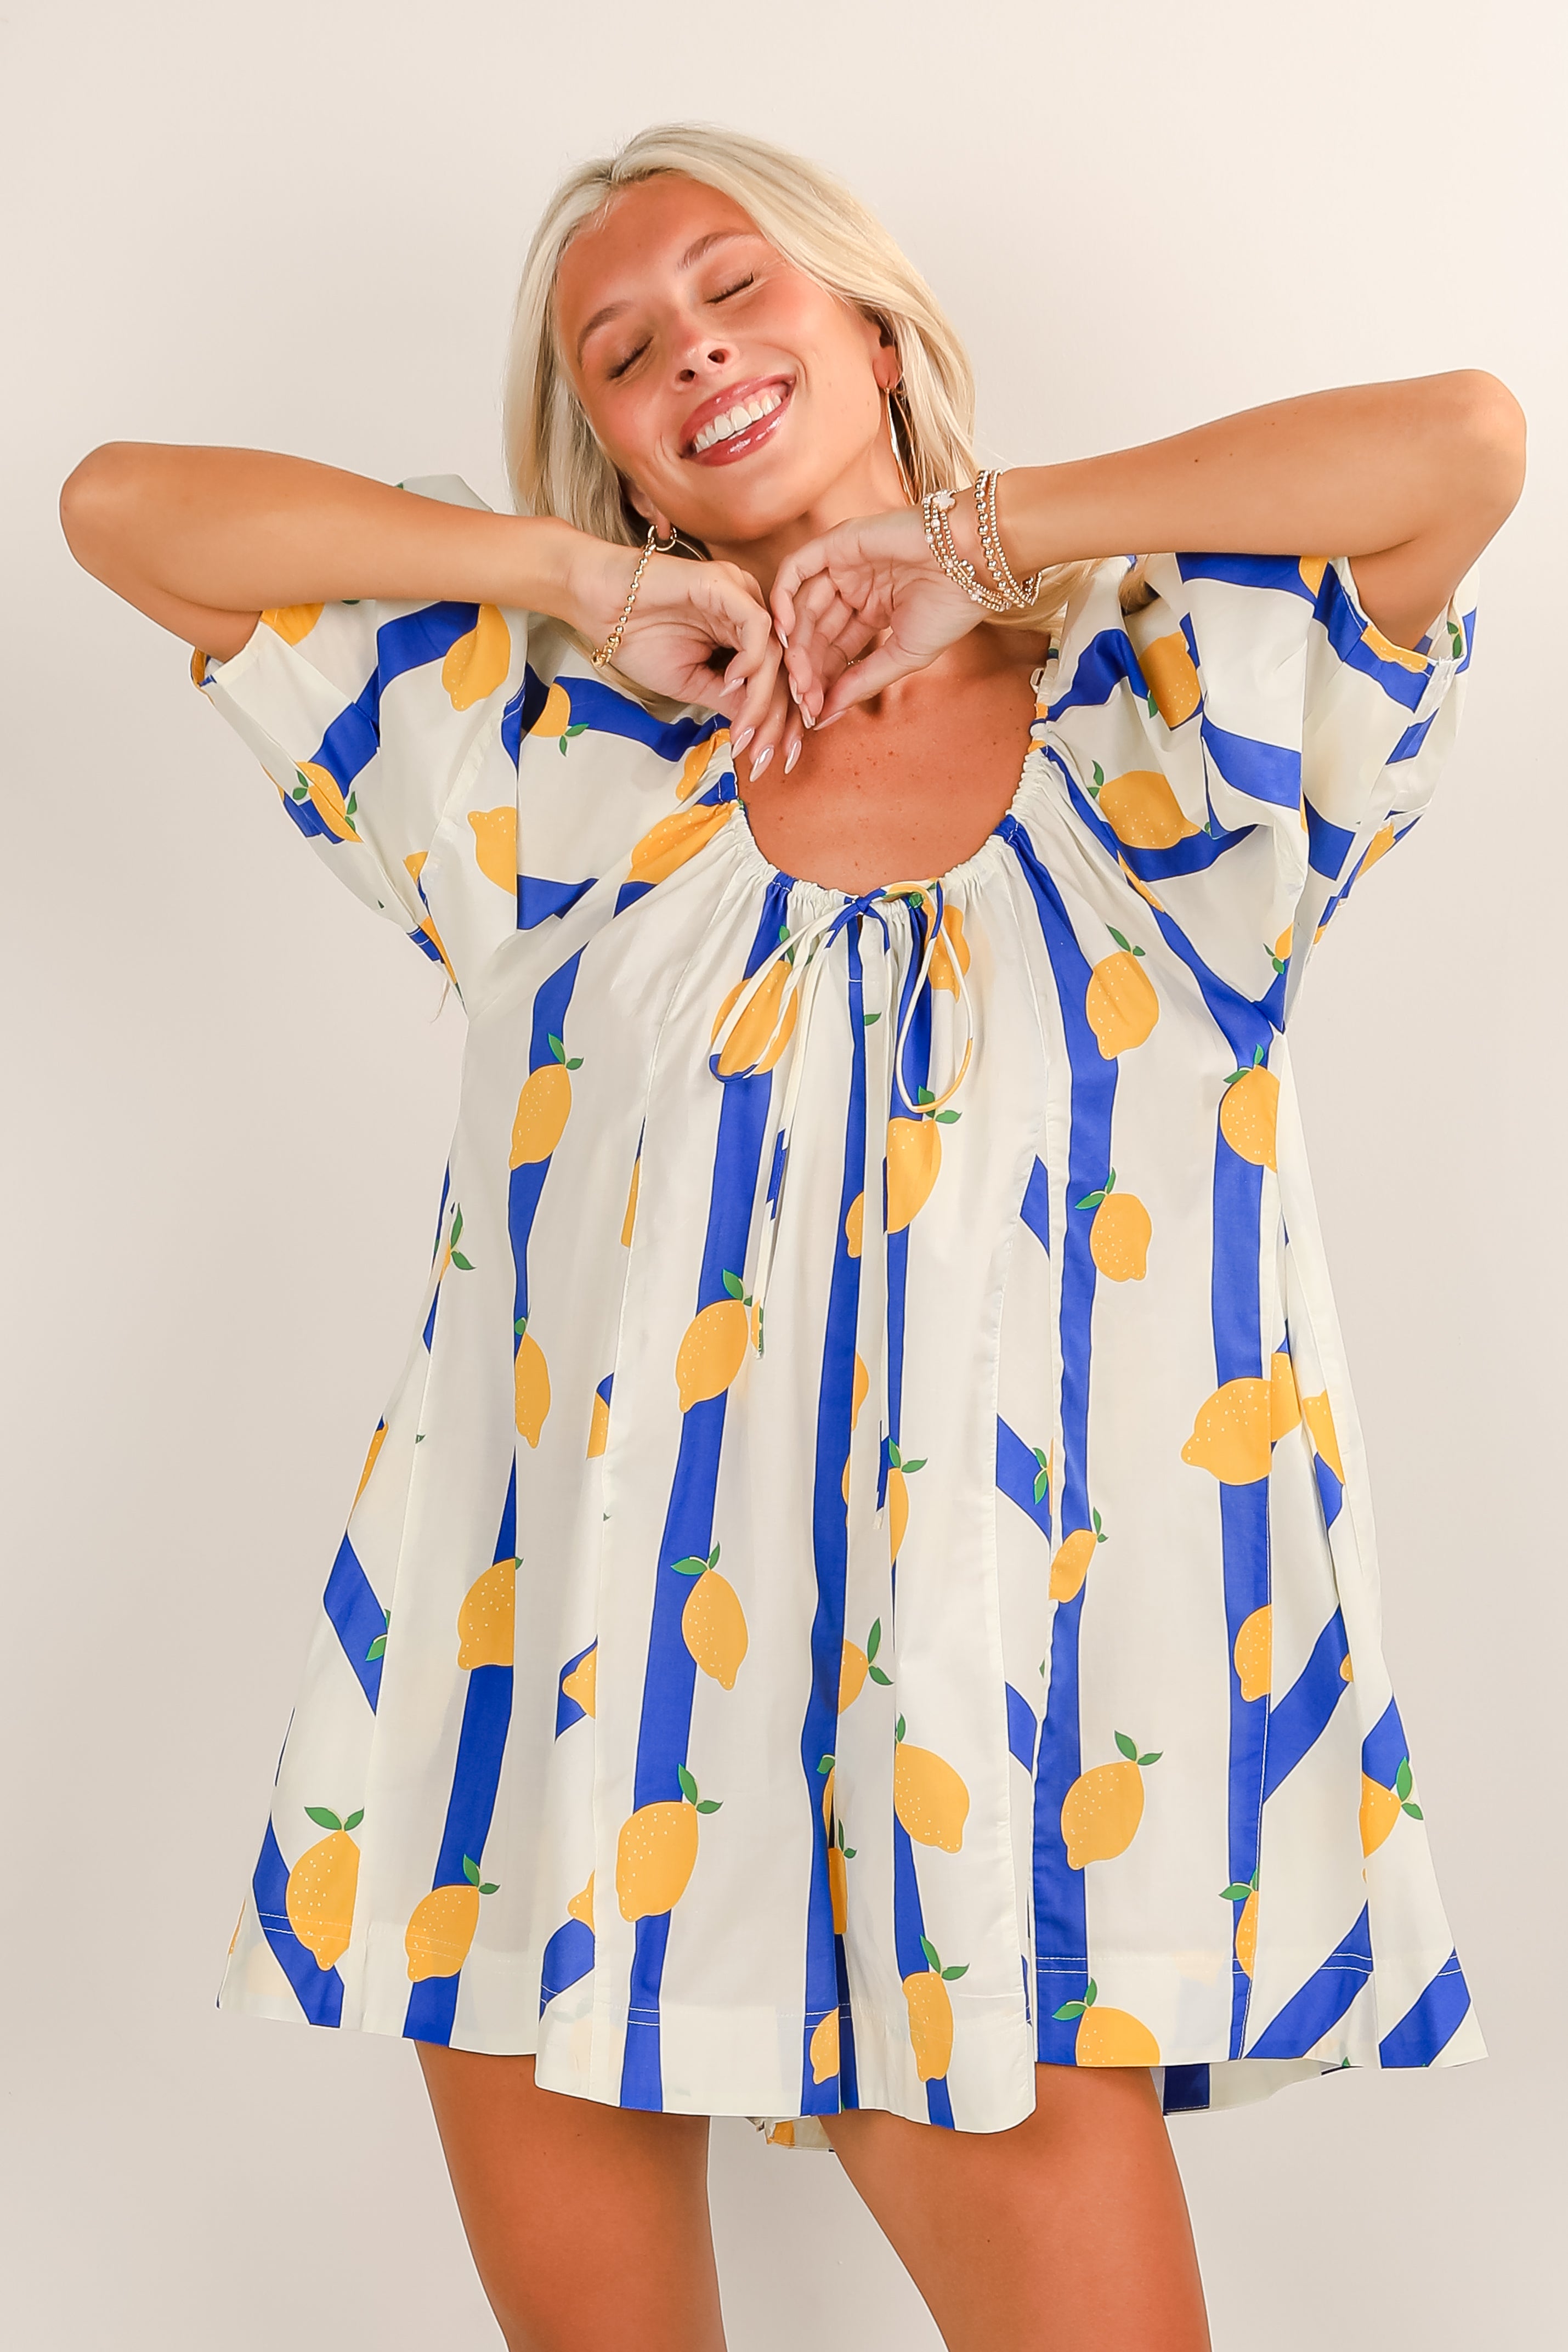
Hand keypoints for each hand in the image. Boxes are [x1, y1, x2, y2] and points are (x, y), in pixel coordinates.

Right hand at [566, 534, 788, 754]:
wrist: (599, 606)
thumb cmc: (639, 638)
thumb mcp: (691, 683)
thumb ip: (727, 699)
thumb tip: (758, 728)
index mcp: (742, 632)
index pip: (774, 678)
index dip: (776, 720)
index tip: (766, 757)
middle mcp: (748, 612)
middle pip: (782, 668)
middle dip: (777, 718)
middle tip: (765, 754)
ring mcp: (740, 594)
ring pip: (773, 650)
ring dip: (764, 697)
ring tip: (745, 729)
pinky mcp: (725, 583)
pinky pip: (756, 624)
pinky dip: (751, 659)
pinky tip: (731, 683)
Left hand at [770, 499, 988, 726]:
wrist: (972, 563)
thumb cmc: (951, 607)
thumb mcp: (904, 656)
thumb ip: (863, 682)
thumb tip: (826, 713)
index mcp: (872, 611)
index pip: (834, 649)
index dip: (822, 681)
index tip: (814, 712)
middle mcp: (854, 587)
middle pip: (815, 632)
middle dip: (807, 668)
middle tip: (804, 698)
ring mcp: (844, 564)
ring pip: (803, 606)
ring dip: (796, 643)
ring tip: (798, 675)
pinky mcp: (838, 543)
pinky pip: (797, 570)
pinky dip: (784, 598)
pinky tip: (784, 630)